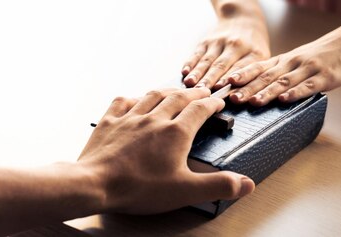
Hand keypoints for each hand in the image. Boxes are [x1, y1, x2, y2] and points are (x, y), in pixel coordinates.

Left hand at [78, 88, 254, 213]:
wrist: (95, 183)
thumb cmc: (138, 188)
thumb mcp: (184, 191)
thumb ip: (217, 185)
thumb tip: (245, 183)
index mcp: (175, 133)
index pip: (200, 109)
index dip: (212, 104)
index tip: (218, 101)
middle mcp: (153, 118)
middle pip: (178, 97)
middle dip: (193, 93)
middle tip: (201, 92)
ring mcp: (129, 118)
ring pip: (152, 95)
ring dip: (167, 91)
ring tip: (175, 91)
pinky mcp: (108, 122)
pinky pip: (123, 102)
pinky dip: (133, 98)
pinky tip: (135, 100)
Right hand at [182, 16, 269, 89]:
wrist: (243, 20)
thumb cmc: (253, 47)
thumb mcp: (261, 58)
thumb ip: (252, 75)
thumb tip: (239, 96)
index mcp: (253, 52)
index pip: (240, 67)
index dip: (230, 78)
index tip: (222, 89)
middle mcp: (235, 45)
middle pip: (221, 65)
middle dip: (211, 79)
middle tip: (203, 91)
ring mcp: (219, 42)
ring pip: (207, 60)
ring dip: (198, 73)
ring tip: (190, 84)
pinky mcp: (206, 41)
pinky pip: (197, 54)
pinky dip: (190, 63)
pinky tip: (184, 72)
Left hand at [227, 19, 340, 105]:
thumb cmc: (317, 56)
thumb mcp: (292, 61)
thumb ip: (275, 74)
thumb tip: (251, 90)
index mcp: (281, 61)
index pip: (256, 68)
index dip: (240, 76)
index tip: (224, 84)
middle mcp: (290, 63)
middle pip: (265, 77)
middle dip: (247, 88)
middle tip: (232, 98)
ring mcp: (307, 69)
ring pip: (283, 82)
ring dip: (266, 92)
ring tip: (252, 101)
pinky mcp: (324, 77)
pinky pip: (307, 86)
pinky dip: (294, 93)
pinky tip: (284, 100)